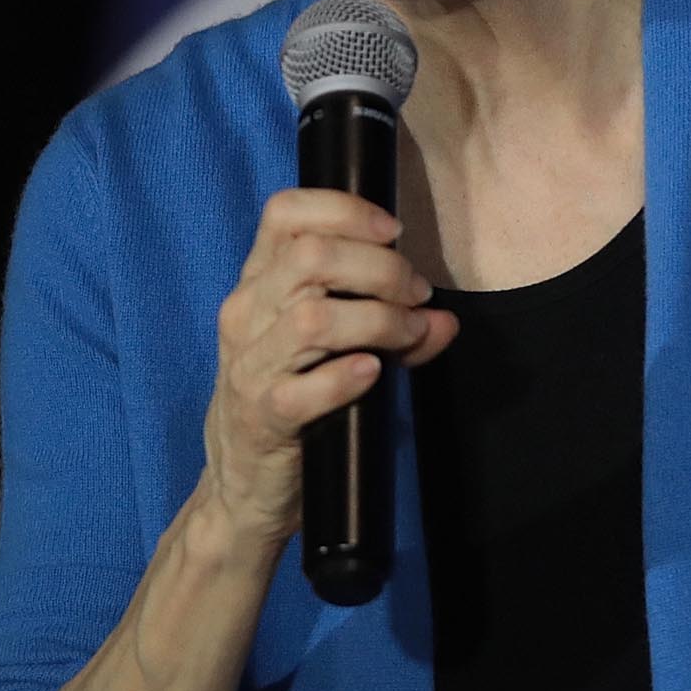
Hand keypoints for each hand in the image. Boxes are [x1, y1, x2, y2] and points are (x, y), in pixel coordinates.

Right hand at [200, 188, 459, 552]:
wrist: (245, 481)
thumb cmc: (295, 397)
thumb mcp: (335, 348)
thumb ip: (392, 324)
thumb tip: (444, 319)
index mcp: (259, 282)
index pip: (284, 213)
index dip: (345, 209)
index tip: (394, 232)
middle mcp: (246, 314)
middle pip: (312, 257)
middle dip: (382, 268)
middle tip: (416, 296)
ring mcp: (249, 366)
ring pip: (313, 317)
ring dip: (379, 320)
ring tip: (409, 335)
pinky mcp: (261, 416)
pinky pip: (302, 389)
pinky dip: (345, 377)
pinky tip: (373, 373)